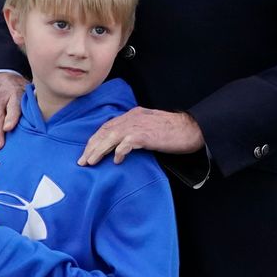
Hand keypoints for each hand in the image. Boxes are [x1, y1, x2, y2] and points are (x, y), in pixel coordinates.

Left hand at [80, 107, 204, 165]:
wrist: (193, 129)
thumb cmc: (175, 130)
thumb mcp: (152, 126)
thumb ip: (138, 130)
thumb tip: (124, 144)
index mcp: (134, 114)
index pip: (108, 126)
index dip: (96, 139)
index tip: (88, 151)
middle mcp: (133, 117)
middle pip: (105, 131)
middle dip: (91, 146)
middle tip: (83, 161)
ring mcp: (138, 125)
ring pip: (110, 137)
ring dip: (98, 151)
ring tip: (90, 162)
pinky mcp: (145, 135)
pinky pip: (126, 144)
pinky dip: (118, 152)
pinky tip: (116, 161)